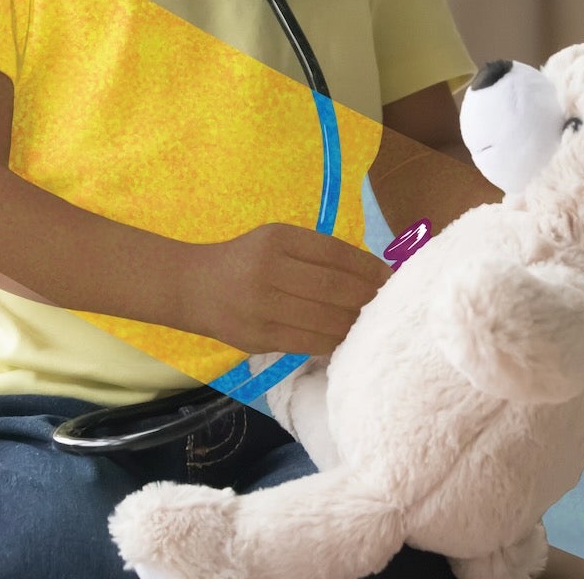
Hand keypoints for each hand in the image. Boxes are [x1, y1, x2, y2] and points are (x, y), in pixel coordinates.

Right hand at [183, 223, 391, 356]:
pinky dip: (334, 341)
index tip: (389, 276)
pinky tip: (348, 338)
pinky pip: (308, 343)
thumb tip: (370, 272)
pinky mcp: (258, 338)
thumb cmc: (246, 258)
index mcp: (277, 239)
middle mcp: (269, 270)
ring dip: (355, 323)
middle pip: (333, 287)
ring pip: (324, 319)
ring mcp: (262, 307)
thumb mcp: (277, 239)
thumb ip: (317, 252)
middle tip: (389, 303)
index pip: (334, 253)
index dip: (367, 266)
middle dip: (368, 297)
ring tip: (373, 323)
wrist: (194, 287)